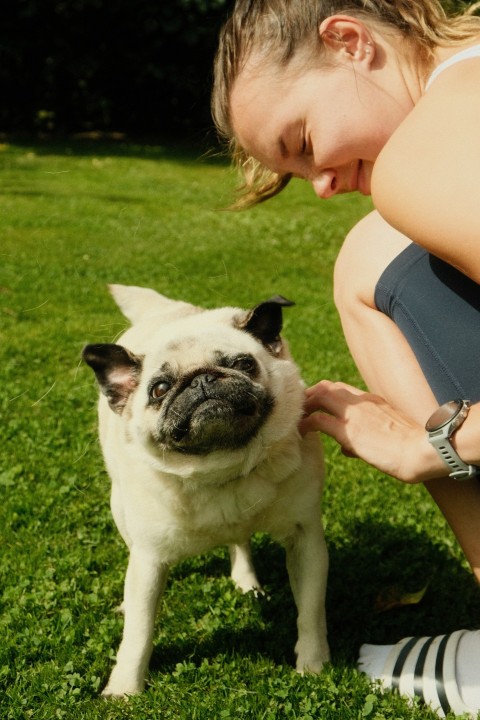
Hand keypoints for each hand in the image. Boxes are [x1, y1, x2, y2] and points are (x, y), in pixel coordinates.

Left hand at [300, 380, 438, 482]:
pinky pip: (319, 421)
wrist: (421, 451)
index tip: (314, 404)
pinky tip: (302, 432)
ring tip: (297, 418)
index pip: (342, 389)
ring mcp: (354, 414)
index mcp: (372, 400)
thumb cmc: (410, 447)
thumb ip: (363, 436)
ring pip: (320, 397)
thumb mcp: (386, 434)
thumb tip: (345, 449)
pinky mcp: (348, 431)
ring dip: (306, 406)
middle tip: (300, 409)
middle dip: (310, 396)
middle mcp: (361, 402)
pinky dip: (307, 424)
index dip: (324, 394)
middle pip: (327, 387)